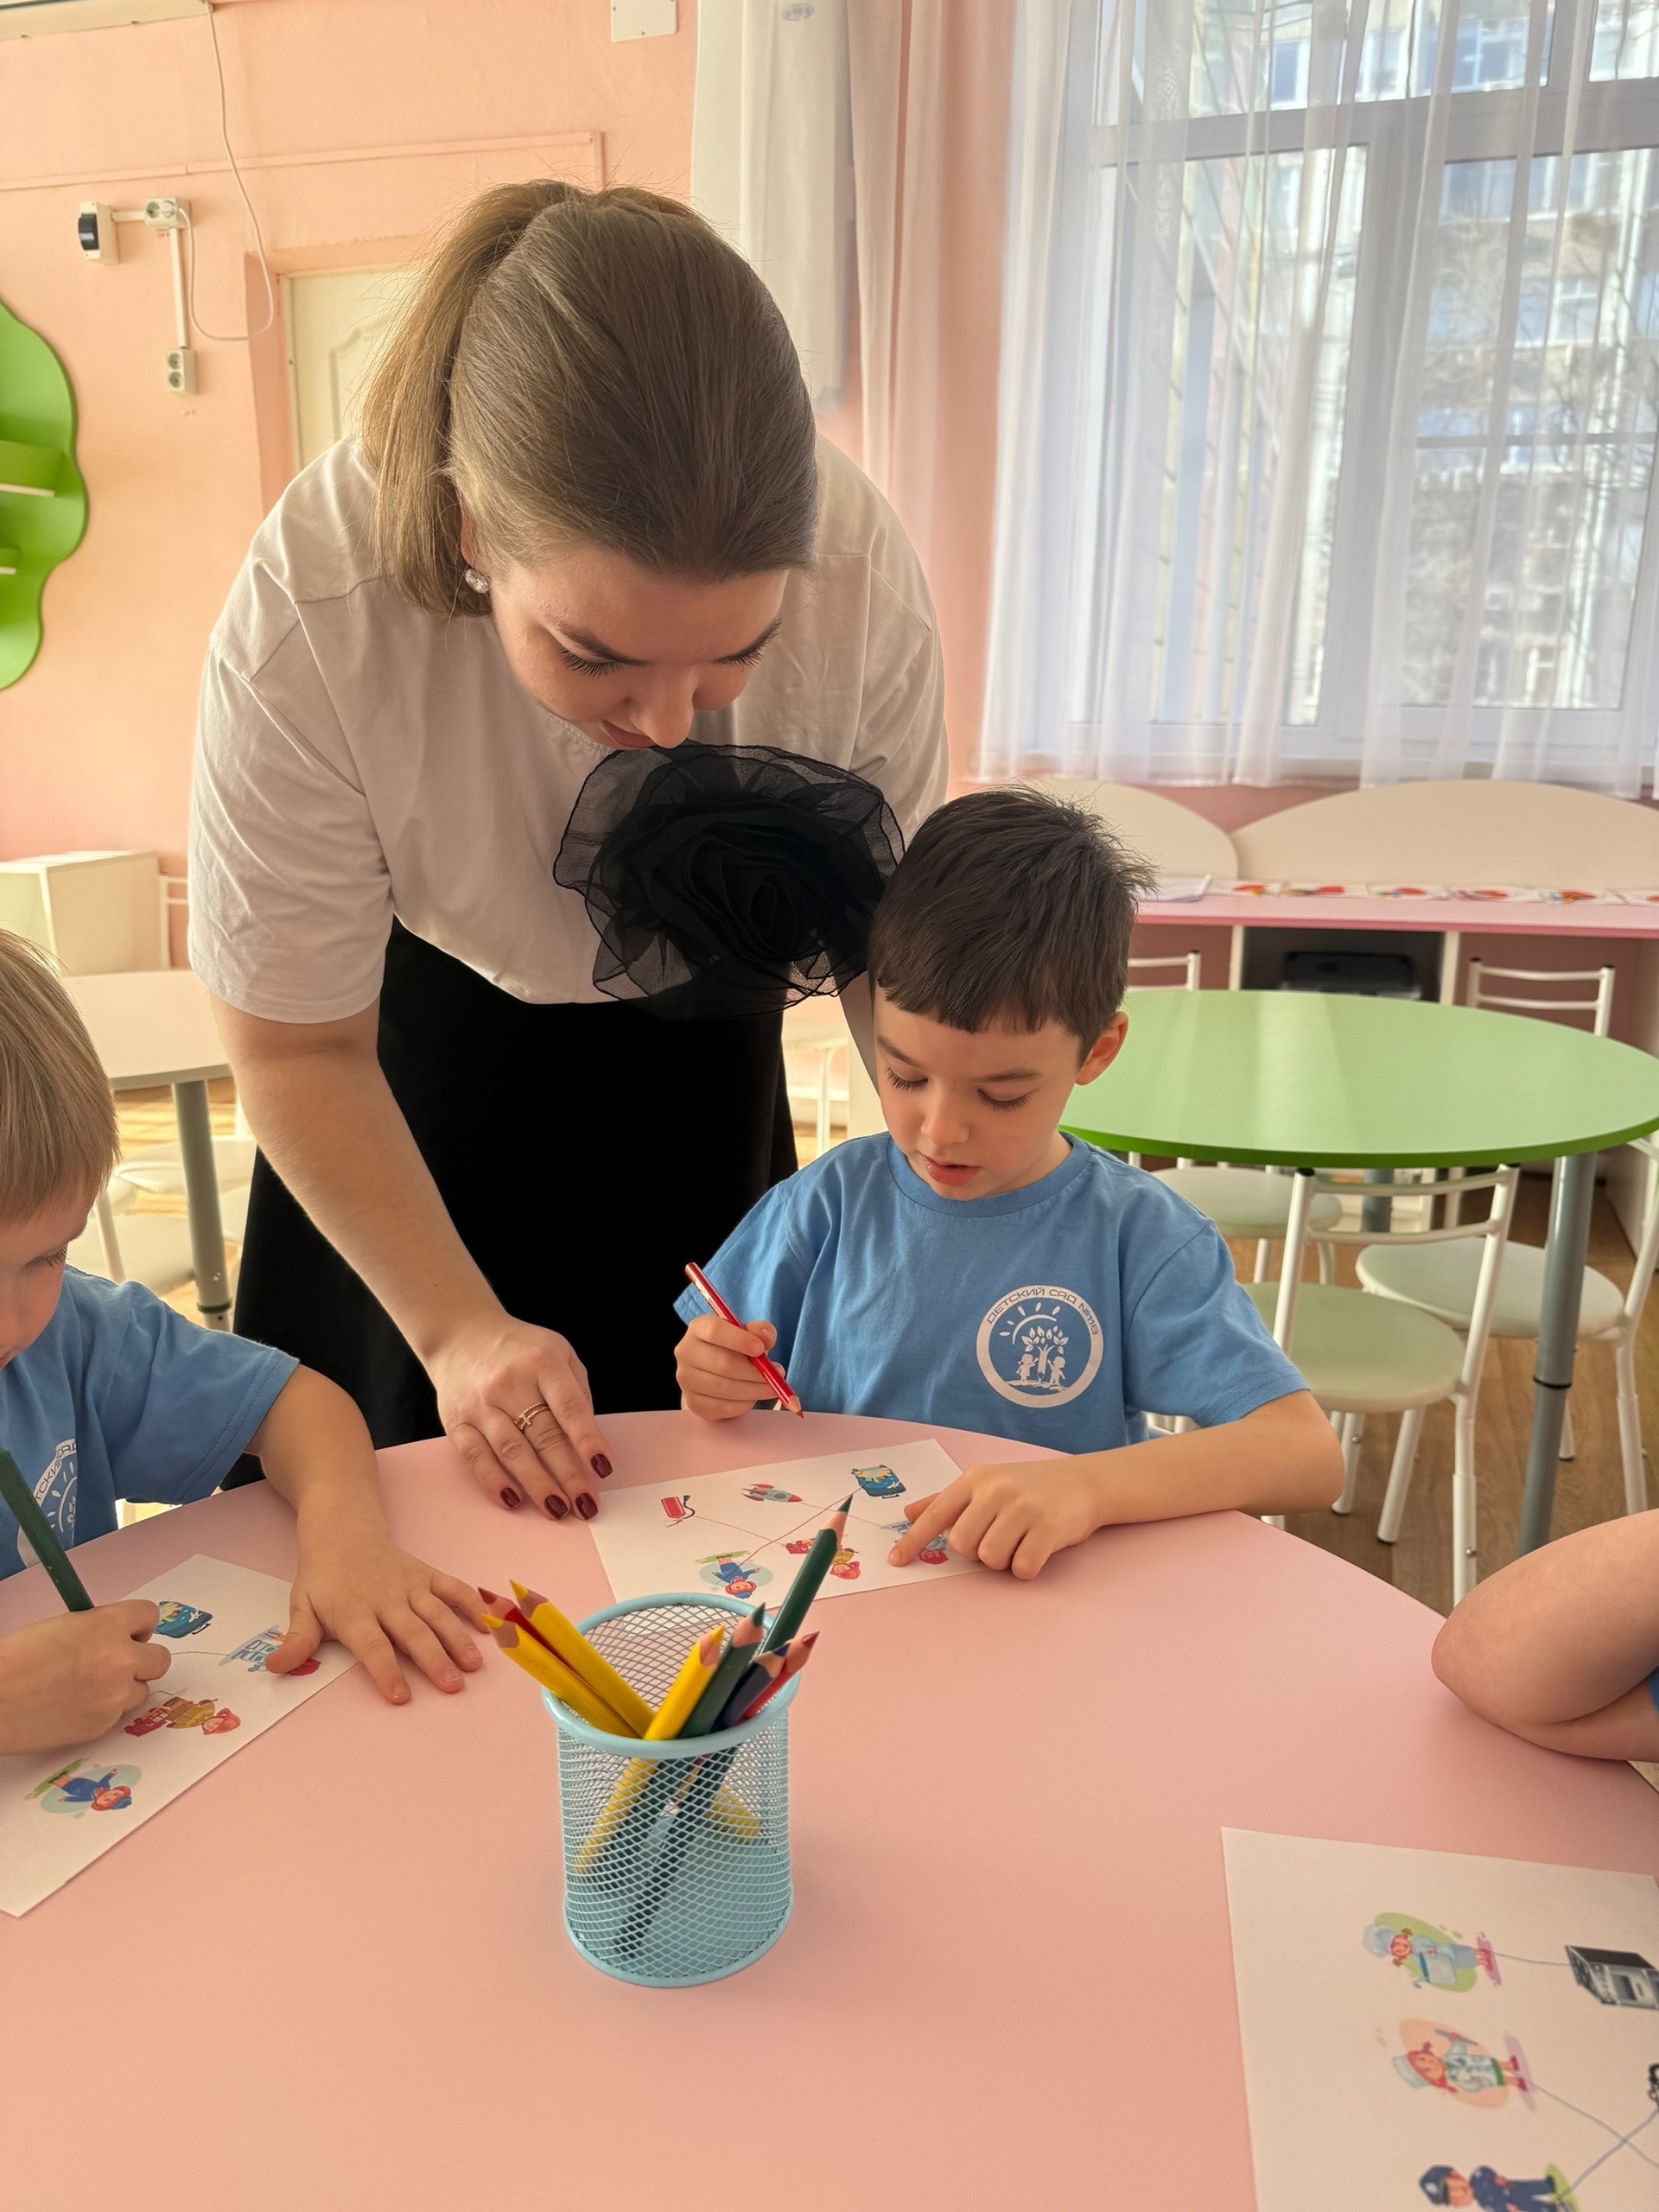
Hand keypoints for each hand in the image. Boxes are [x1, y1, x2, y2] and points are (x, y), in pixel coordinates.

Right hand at [0, 1602, 170, 1755]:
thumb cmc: (17, 1658)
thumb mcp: (64, 1626)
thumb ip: (100, 1629)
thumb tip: (120, 1636)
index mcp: (108, 1624)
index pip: (149, 1615)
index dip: (137, 1626)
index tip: (128, 1633)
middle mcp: (120, 1658)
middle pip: (160, 1659)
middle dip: (141, 1660)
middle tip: (118, 1663)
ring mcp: (114, 1695)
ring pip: (141, 1690)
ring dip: (124, 1688)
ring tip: (89, 1688)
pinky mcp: (103, 1725)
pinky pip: (118, 1714)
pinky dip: (104, 1710)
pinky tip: (75, 1707)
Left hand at [271, 1528, 490, 1704]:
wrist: (343, 1531)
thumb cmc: (323, 1578)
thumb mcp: (301, 1606)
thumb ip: (297, 1640)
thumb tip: (276, 1668)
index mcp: (353, 1611)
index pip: (372, 1645)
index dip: (386, 1670)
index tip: (401, 1696)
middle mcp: (385, 1598)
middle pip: (412, 1632)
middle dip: (434, 1659)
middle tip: (453, 1686)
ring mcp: (410, 1585)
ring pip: (437, 1613)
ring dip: (457, 1638)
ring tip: (474, 1664)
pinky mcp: (427, 1574)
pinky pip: (452, 1587)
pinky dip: (471, 1602)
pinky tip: (489, 1624)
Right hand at [428, 1313, 613, 1520]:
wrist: (460, 1333)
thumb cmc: (520, 1350)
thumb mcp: (558, 1352)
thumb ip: (576, 1391)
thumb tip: (587, 1440)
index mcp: (543, 1362)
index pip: (570, 1407)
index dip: (587, 1439)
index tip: (603, 1468)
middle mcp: (511, 1382)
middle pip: (544, 1435)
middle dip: (568, 1474)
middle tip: (587, 1505)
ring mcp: (481, 1403)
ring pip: (511, 1451)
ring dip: (537, 1485)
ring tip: (558, 1509)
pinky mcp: (456, 1421)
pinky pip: (475, 1456)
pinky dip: (493, 1480)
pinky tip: (512, 1500)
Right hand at [675, 1314, 796, 1420]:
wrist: (714, 1372)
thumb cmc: (733, 1348)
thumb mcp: (748, 1334)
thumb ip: (760, 1331)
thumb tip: (766, 1339)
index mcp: (698, 1328)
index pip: (714, 1331)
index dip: (739, 1340)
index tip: (761, 1349)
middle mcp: (686, 1352)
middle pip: (722, 1363)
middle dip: (755, 1372)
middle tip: (778, 1374)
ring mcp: (686, 1380)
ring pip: (724, 1388)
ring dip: (754, 1390)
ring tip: (771, 1387)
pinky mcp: (692, 1403)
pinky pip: (722, 1407)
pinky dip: (743, 1404)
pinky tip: (752, 1397)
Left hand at [888, 1459, 1100, 1580]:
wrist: (1083, 1482)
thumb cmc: (1029, 1486)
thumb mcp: (987, 1483)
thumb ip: (948, 1501)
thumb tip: (907, 1513)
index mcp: (976, 1480)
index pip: (936, 1514)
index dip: (913, 1540)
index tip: (896, 1561)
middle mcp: (997, 1491)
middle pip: (963, 1545)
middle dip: (977, 1553)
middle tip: (998, 1539)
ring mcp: (1023, 1508)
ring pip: (990, 1559)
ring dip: (1002, 1561)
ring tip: (1019, 1542)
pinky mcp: (1048, 1529)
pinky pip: (1021, 1567)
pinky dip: (1025, 1568)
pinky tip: (1036, 1550)